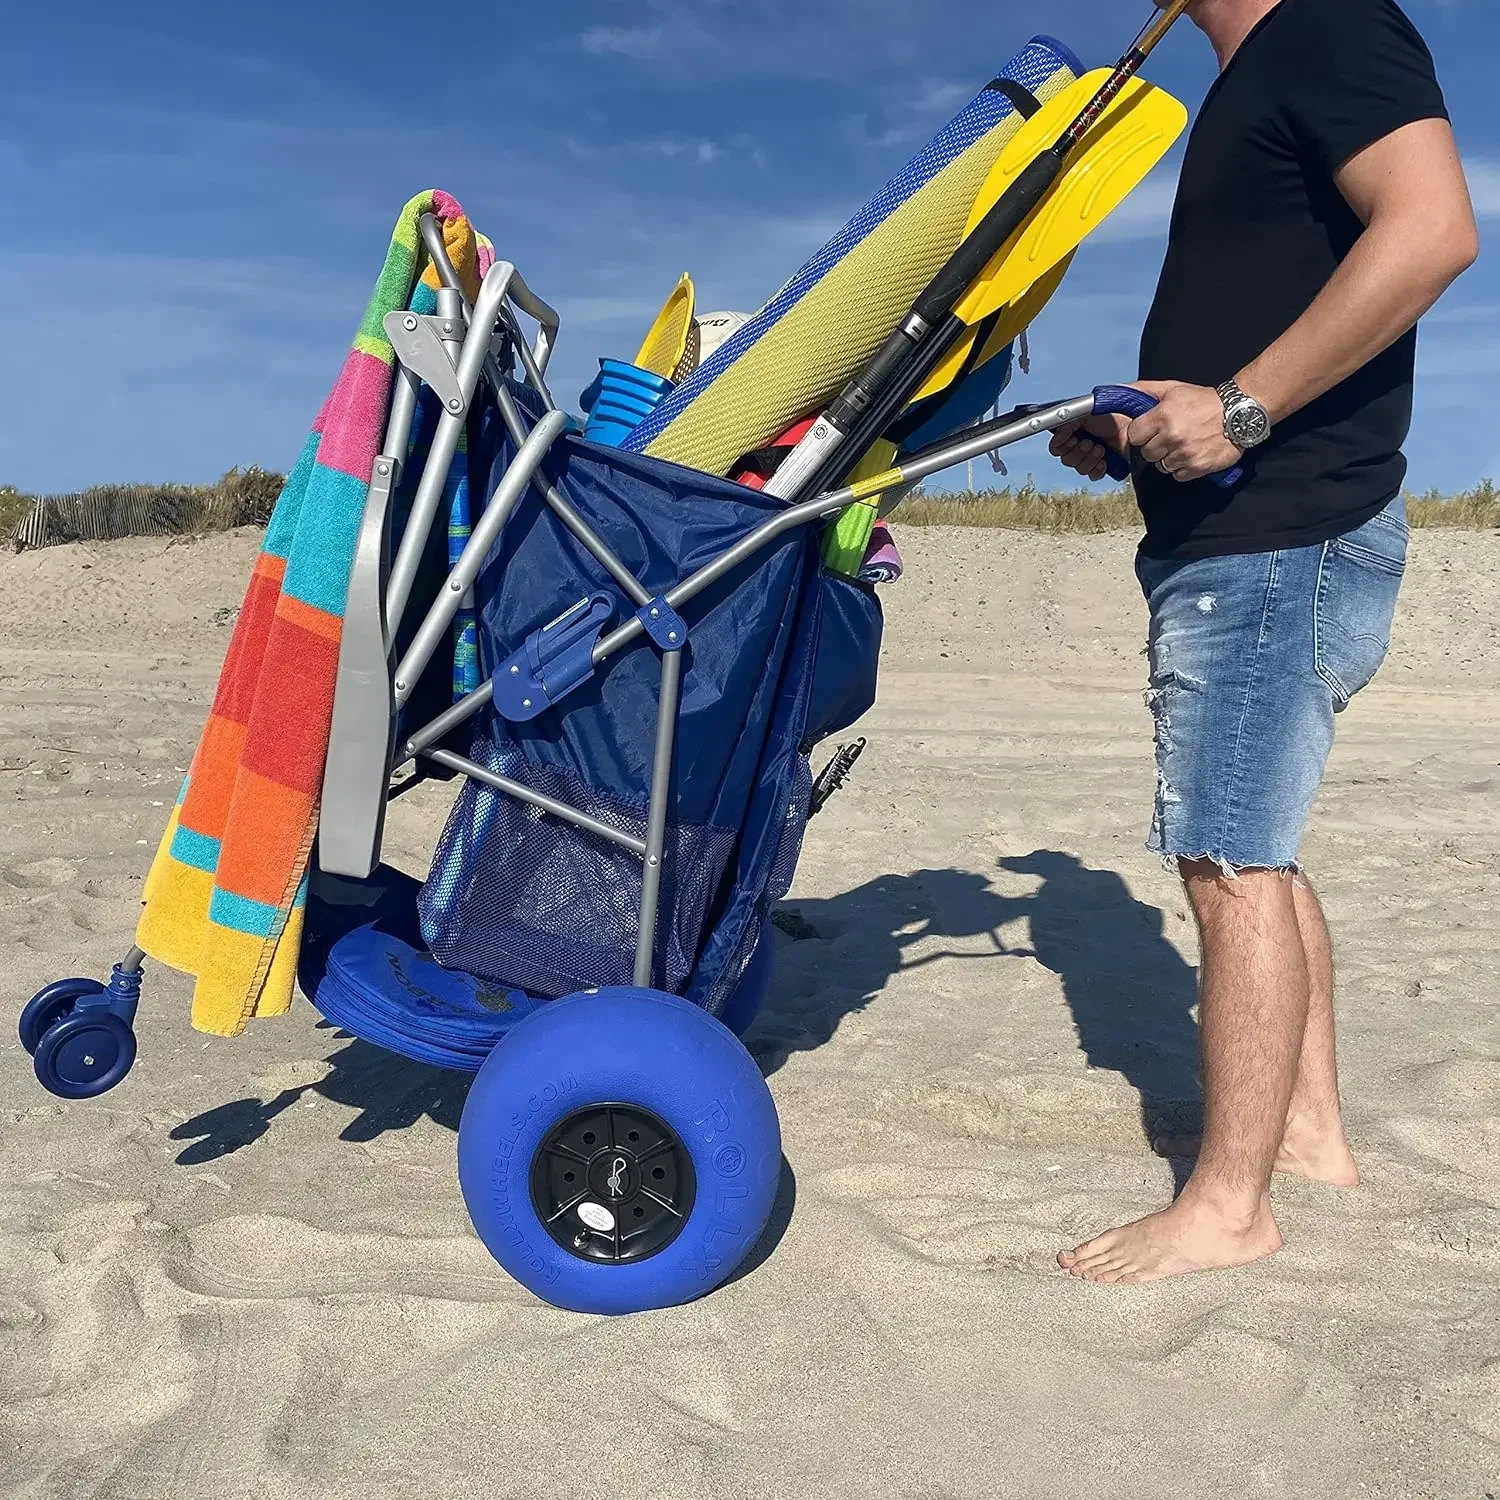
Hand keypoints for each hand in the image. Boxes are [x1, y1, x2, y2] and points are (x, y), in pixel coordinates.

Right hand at [1049, 413, 1130, 481]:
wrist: (1136, 424)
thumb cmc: (1117, 413)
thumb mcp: (1086, 411)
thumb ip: (1067, 423)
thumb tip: (1057, 437)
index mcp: (1075, 431)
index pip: (1057, 447)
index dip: (1063, 446)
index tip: (1072, 439)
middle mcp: (1082, 444)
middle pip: (1067, 460)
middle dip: (1078, 452)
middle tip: (1090, 443)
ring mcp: (1093, 456)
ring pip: (1079, 469)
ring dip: (1089, 459)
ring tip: (1101, 449)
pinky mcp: (1105, 466)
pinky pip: (1093, 476)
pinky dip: (1097, 469)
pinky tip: (1105, 461)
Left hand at [1128, 380, 1244, 481]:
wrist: (1239, 412)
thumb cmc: (1203, 400)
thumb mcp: (1172, 389)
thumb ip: (1143, 391)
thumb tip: (1118, 392)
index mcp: (1162, 416)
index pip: (1134, 436)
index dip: (1142, 433)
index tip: (1152, 429)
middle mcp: (1172, 436)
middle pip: (1147, 453)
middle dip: (1156, 446)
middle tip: (1171, 436)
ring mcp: (1185, 454)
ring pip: (1162, 466)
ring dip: (1170, 458)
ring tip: (1185, 444)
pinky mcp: (1197, 467)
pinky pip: (1178, 475)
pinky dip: (1184, 468)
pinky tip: (1193, 453)